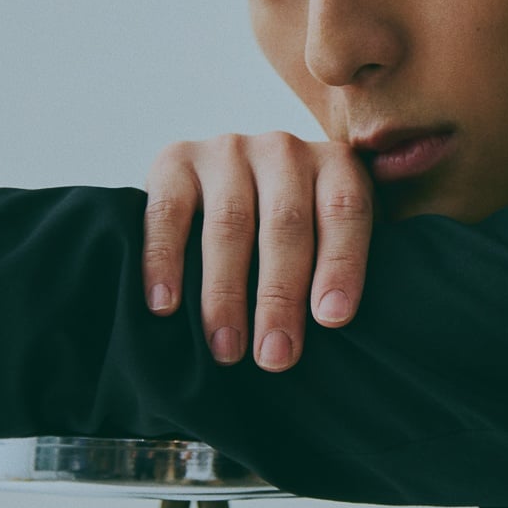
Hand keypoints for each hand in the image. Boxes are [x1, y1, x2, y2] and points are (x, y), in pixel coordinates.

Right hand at [142, 133, 373, 369]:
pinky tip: (165, 305)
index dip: (340, 264)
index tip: (331, 319)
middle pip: (286, 224)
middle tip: (275, 357)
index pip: (344, 211)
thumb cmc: (297, 234)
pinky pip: (167, 213)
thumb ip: (342, 266)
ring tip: (227, 349)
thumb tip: (337, 326)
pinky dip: (163, 261)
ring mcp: (227, 151)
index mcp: (335, 165)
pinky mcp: (175, 159)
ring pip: (229, 224)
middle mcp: (283, 150)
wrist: (230, 187)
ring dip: (226, 294)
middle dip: (280, 297)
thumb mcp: (331, 236)